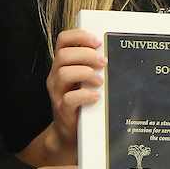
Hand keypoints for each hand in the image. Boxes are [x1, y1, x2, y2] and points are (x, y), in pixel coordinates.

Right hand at [17, 29, 104, 166]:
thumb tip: (113, 51)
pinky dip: (85, 95)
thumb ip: (93, 65)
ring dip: (86, 73)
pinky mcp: (62, 110)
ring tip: (100, 81)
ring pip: (64, 73)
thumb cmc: (81, 102)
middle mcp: (56, 76)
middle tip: (103, 62)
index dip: (79, 35)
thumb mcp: (86, 79)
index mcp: (62, 64)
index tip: (97, 41)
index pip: (63, 39)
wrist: (69, 133)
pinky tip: (96, 97)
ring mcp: (57, 93)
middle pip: (63, 54)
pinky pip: (69, 98)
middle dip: (86, 54)